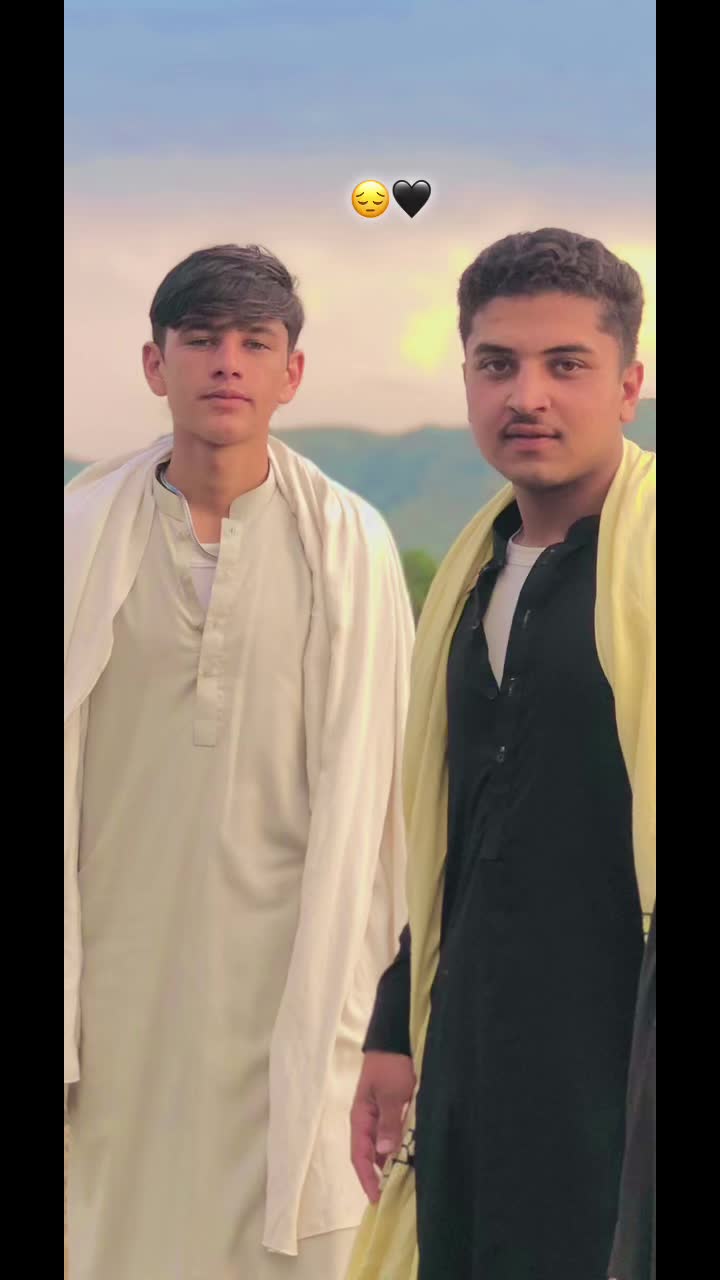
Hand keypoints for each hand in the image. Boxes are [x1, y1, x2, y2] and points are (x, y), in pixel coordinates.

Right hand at [350, 1051, 415, 1202]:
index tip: (378, 1197)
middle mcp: (369, 1120)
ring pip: (385, 1146)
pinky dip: (403, 1147)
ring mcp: (381, 1116)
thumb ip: (389, 1121)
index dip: (367, 1178)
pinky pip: (395, 1135)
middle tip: (397, 1194)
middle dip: (382, 1174)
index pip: (359, 1155)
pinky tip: (414, 1154)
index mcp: (360, 1117)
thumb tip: (384, 1151)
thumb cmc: (390, 1065)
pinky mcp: (394, 1110)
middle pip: (372, 1154)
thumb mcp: (391, 1093)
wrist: (397, 1039)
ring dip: (394, 1161)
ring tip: (408, 1179)